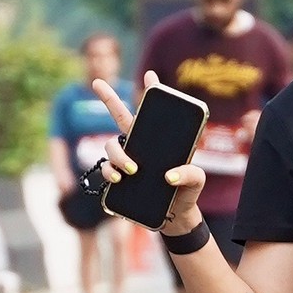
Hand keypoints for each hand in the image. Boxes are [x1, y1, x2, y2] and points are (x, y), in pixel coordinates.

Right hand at [92, 71, 206, 234]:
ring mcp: (126, 161)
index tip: (151, 75)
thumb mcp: (196, 181)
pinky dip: (110, 173)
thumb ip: (190, 175)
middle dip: (108, 98)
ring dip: (118, 155)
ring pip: (111, 146)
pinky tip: (118, 179)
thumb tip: (169, 175)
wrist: (175, 217)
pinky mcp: (118, 181)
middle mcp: (139, 146)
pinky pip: (107, 171)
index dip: (151, 91)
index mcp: (159, 140)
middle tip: (96, 82)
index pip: (152, 112)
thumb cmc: (186, 192)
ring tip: (132, 170)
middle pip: (120, 117)